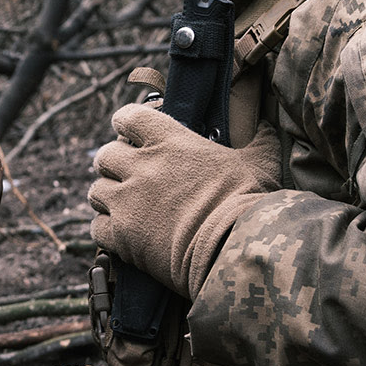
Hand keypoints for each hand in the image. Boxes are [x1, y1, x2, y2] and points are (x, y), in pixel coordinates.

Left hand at [88, 104, 282, 297]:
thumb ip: (259, 139)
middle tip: (128, 175)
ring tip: (125, 206)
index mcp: (170, 142)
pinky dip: (107, 230)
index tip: (130, 132)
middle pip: (104, 155)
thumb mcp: (260, 162)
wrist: (231, 248)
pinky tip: (123, 234)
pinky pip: (97, 227)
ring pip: (96, 192)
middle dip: (112, 164)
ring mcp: (127, 201)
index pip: (128, 117)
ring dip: (108, 197)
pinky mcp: (121, 235)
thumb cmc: (248, 202)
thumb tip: (269, 126)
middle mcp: (141, 167)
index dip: (126, 123)